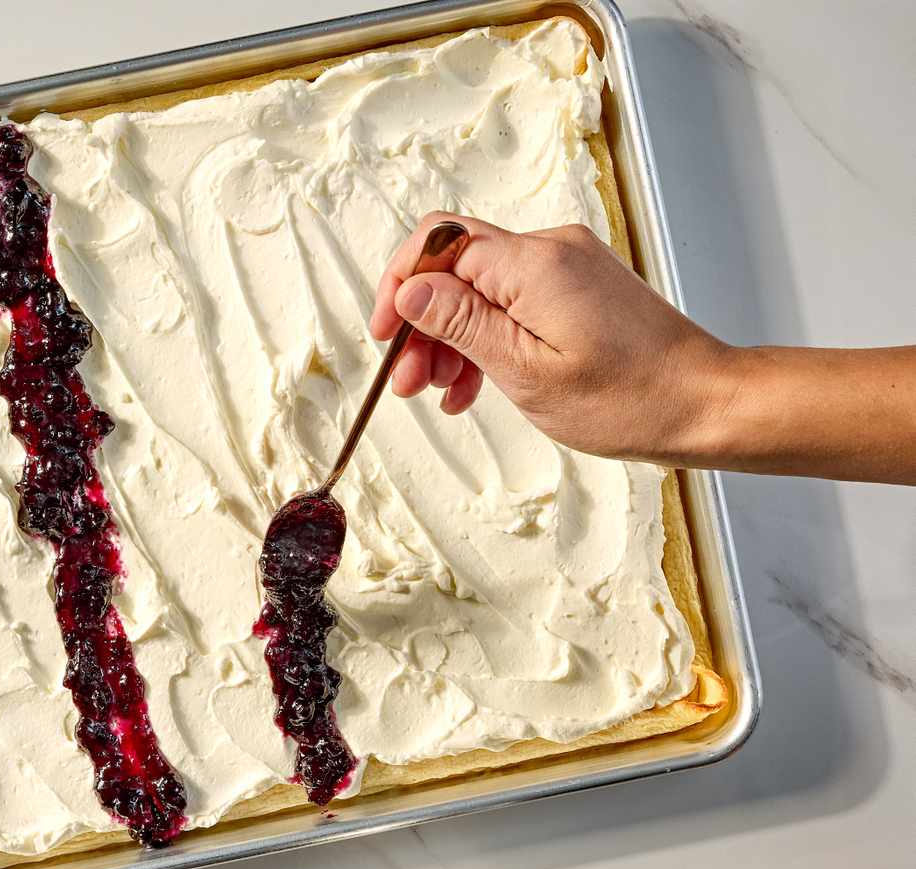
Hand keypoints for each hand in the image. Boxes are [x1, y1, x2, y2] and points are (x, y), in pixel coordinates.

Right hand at [369, 212, 737, 464]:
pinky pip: (512, 299)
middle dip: (422, 321)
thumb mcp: (525, 371)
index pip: (439, 245)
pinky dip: (486, 337)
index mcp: (534, 264)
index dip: (400, 287)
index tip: (385, 334)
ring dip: (450, 336)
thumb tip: (409, 291)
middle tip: (408, 379)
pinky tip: (473, 383)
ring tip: (439, 390)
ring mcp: (566, 266)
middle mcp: (551, 250)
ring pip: (480, 286)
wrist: (705, 403)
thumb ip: (461, 323)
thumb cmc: (628, 399)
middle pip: (455, 266)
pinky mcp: (577, 286)